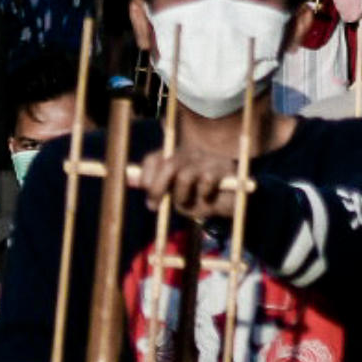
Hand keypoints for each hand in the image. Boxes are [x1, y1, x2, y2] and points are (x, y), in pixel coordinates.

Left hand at [130, 144, 246, 219]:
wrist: (232, 202)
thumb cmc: (199, 198)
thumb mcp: (175, 195)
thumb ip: (155, 186)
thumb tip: (129, 179)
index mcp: (175, 157)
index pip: (154, 159)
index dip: (146, 176)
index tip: (148, 196)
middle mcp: (190, 153)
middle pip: (168, 165)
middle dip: (158, 188)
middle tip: (154, 207)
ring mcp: (207, 159)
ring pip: (184, 176)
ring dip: (181, 196)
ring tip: (185, 204)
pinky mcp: (223, 167)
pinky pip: (206, 181)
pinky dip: (203, 195)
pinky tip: (208, 199)